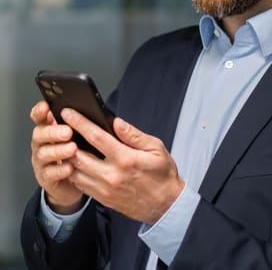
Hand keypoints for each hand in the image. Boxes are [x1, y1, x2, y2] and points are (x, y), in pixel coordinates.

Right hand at [30, 101, 83, 213]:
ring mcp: (42, 160)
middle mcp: (42, 143)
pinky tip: (70, 168)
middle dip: (52, 132)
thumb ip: (81, 123)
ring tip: (73, 148)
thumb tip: (94, 111)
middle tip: (68, 132)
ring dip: (58, 150)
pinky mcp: (46, 178)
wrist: (77, 179)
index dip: (40, 111)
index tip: (46, 106)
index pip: (39, 116)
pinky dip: (60, 170)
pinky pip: (50, 173)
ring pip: (44, 154)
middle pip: (39, 134)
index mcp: (49, 128)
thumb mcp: (81, 133)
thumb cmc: (81, 150)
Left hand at [61, 109, 184, 224]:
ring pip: (75, 171)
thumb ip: (134, 135)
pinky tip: (73, 162)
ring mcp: (105, 189)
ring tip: (63, 143)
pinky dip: (73, 172)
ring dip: (66, 157)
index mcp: (126, 159)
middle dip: (65, 139)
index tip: (68, 113)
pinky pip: (80, 184)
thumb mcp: (156, 149)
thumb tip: (116, 122)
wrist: (165, 205)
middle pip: (78, 155)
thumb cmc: (162, 174)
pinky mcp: (102, 199)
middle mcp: (112, 175)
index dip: (79, 123)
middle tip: (59, 127)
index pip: (96, 137)